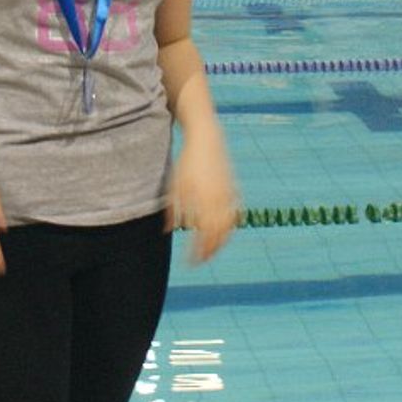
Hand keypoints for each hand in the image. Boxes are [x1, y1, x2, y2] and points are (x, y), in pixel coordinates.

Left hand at [166, 137, 236, 264]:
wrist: (207, 139)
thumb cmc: (187, 162)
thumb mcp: (175, 185)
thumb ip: (172, 209)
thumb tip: (168, 230)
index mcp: (203, 200)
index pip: (202, 236)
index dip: (197, 252)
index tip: (191, 262)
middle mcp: (218, 200)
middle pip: (217, 235)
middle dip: (210, 251)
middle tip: (200, 261)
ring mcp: (228, 195)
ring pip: (228, 226)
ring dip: (221, 242)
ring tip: (211, 251)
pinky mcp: (233, 189)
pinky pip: (233, 214)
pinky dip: (229, 226)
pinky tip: (222, 232)